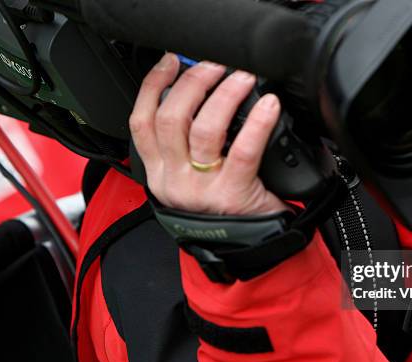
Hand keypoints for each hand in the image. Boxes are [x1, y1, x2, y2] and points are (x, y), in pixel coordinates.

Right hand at [129, 53, 288, 215]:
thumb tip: (202, 95)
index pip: (142, 122)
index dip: (153, 85)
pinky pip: (244, 152)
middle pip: (171, 118)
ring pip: (202, 130)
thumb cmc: (222, 211)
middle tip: (216, 65)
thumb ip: (185, 145)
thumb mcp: (190, 179)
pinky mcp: (233, 194)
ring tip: (242, 77)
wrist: (246, 250)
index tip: (171, 61)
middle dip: (193, 82)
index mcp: (159, 173)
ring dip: (223, 96)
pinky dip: (257, 123)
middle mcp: (174, 180)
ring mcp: (202, 189)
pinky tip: (269, 106)